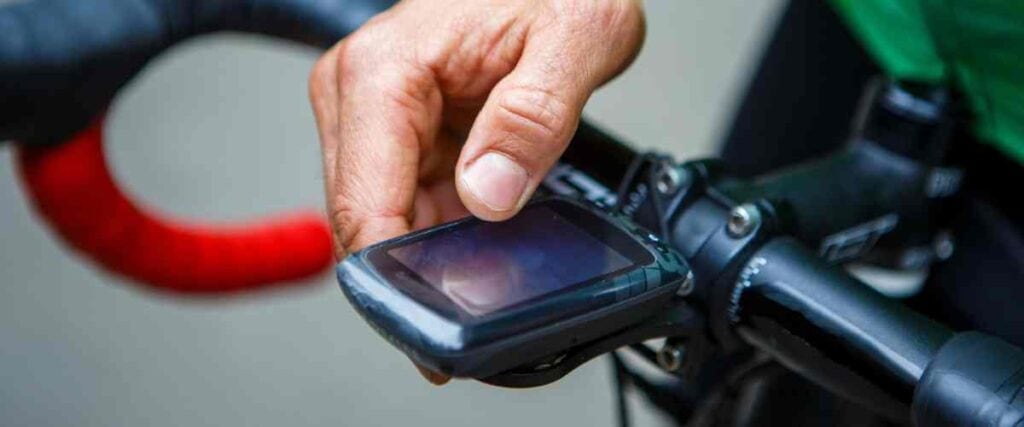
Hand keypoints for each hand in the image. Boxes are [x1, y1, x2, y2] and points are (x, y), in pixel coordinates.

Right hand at [309, 0, 644, 382]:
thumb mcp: (576, 39)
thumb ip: (533, 118)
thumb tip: (489, 195)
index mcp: (384, 72)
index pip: (364, 203)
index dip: (395, 279)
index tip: (433, 327)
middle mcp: (359, 92)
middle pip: (364, 221)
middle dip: (416, 273)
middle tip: (479, 306)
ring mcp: (371, 115)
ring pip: (384, 220)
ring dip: (434, 253)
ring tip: (494, 267)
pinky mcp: (395, 131)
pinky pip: (406, 203)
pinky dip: (443, 231)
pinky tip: (483, 240)